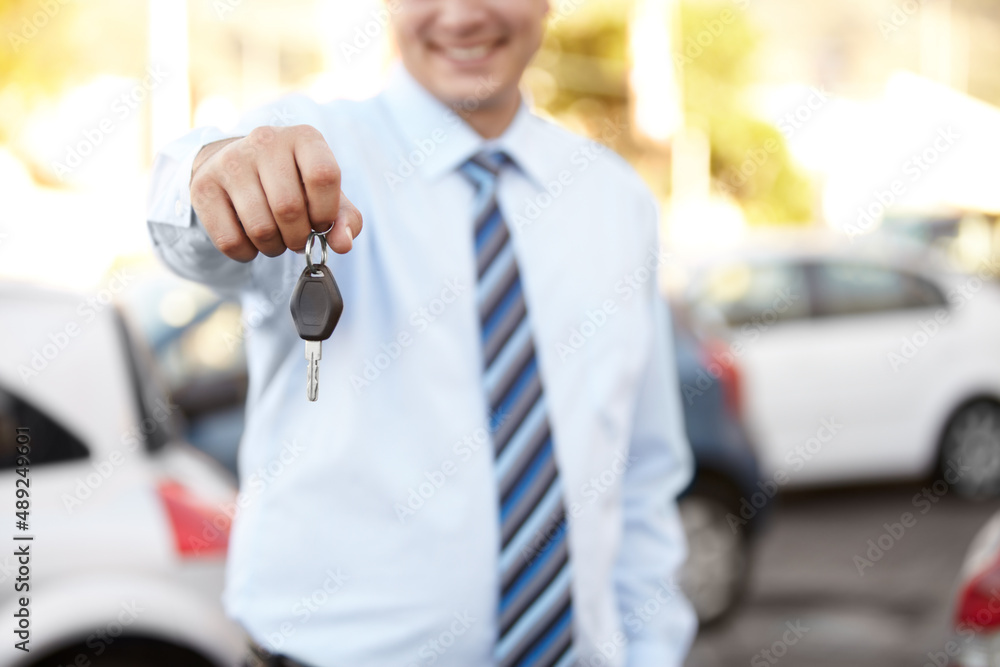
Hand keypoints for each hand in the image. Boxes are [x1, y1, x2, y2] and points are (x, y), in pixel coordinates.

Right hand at [189, 125, 362, 261]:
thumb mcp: (325, 193)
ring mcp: (230, 162)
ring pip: (260, 228)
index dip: (326, 211)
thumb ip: (344, 218)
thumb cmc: (293, 183)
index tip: (320, 222)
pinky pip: (230, 241)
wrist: (237, 166)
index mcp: (303, 137)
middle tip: (296, 238)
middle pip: (289, 208)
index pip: (323, 175)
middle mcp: (265, 141)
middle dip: (298, 238)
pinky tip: (250, 240)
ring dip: (274, 247)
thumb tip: (343, 244)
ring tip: (275, 238)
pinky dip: (247, 253)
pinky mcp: (203, 186)